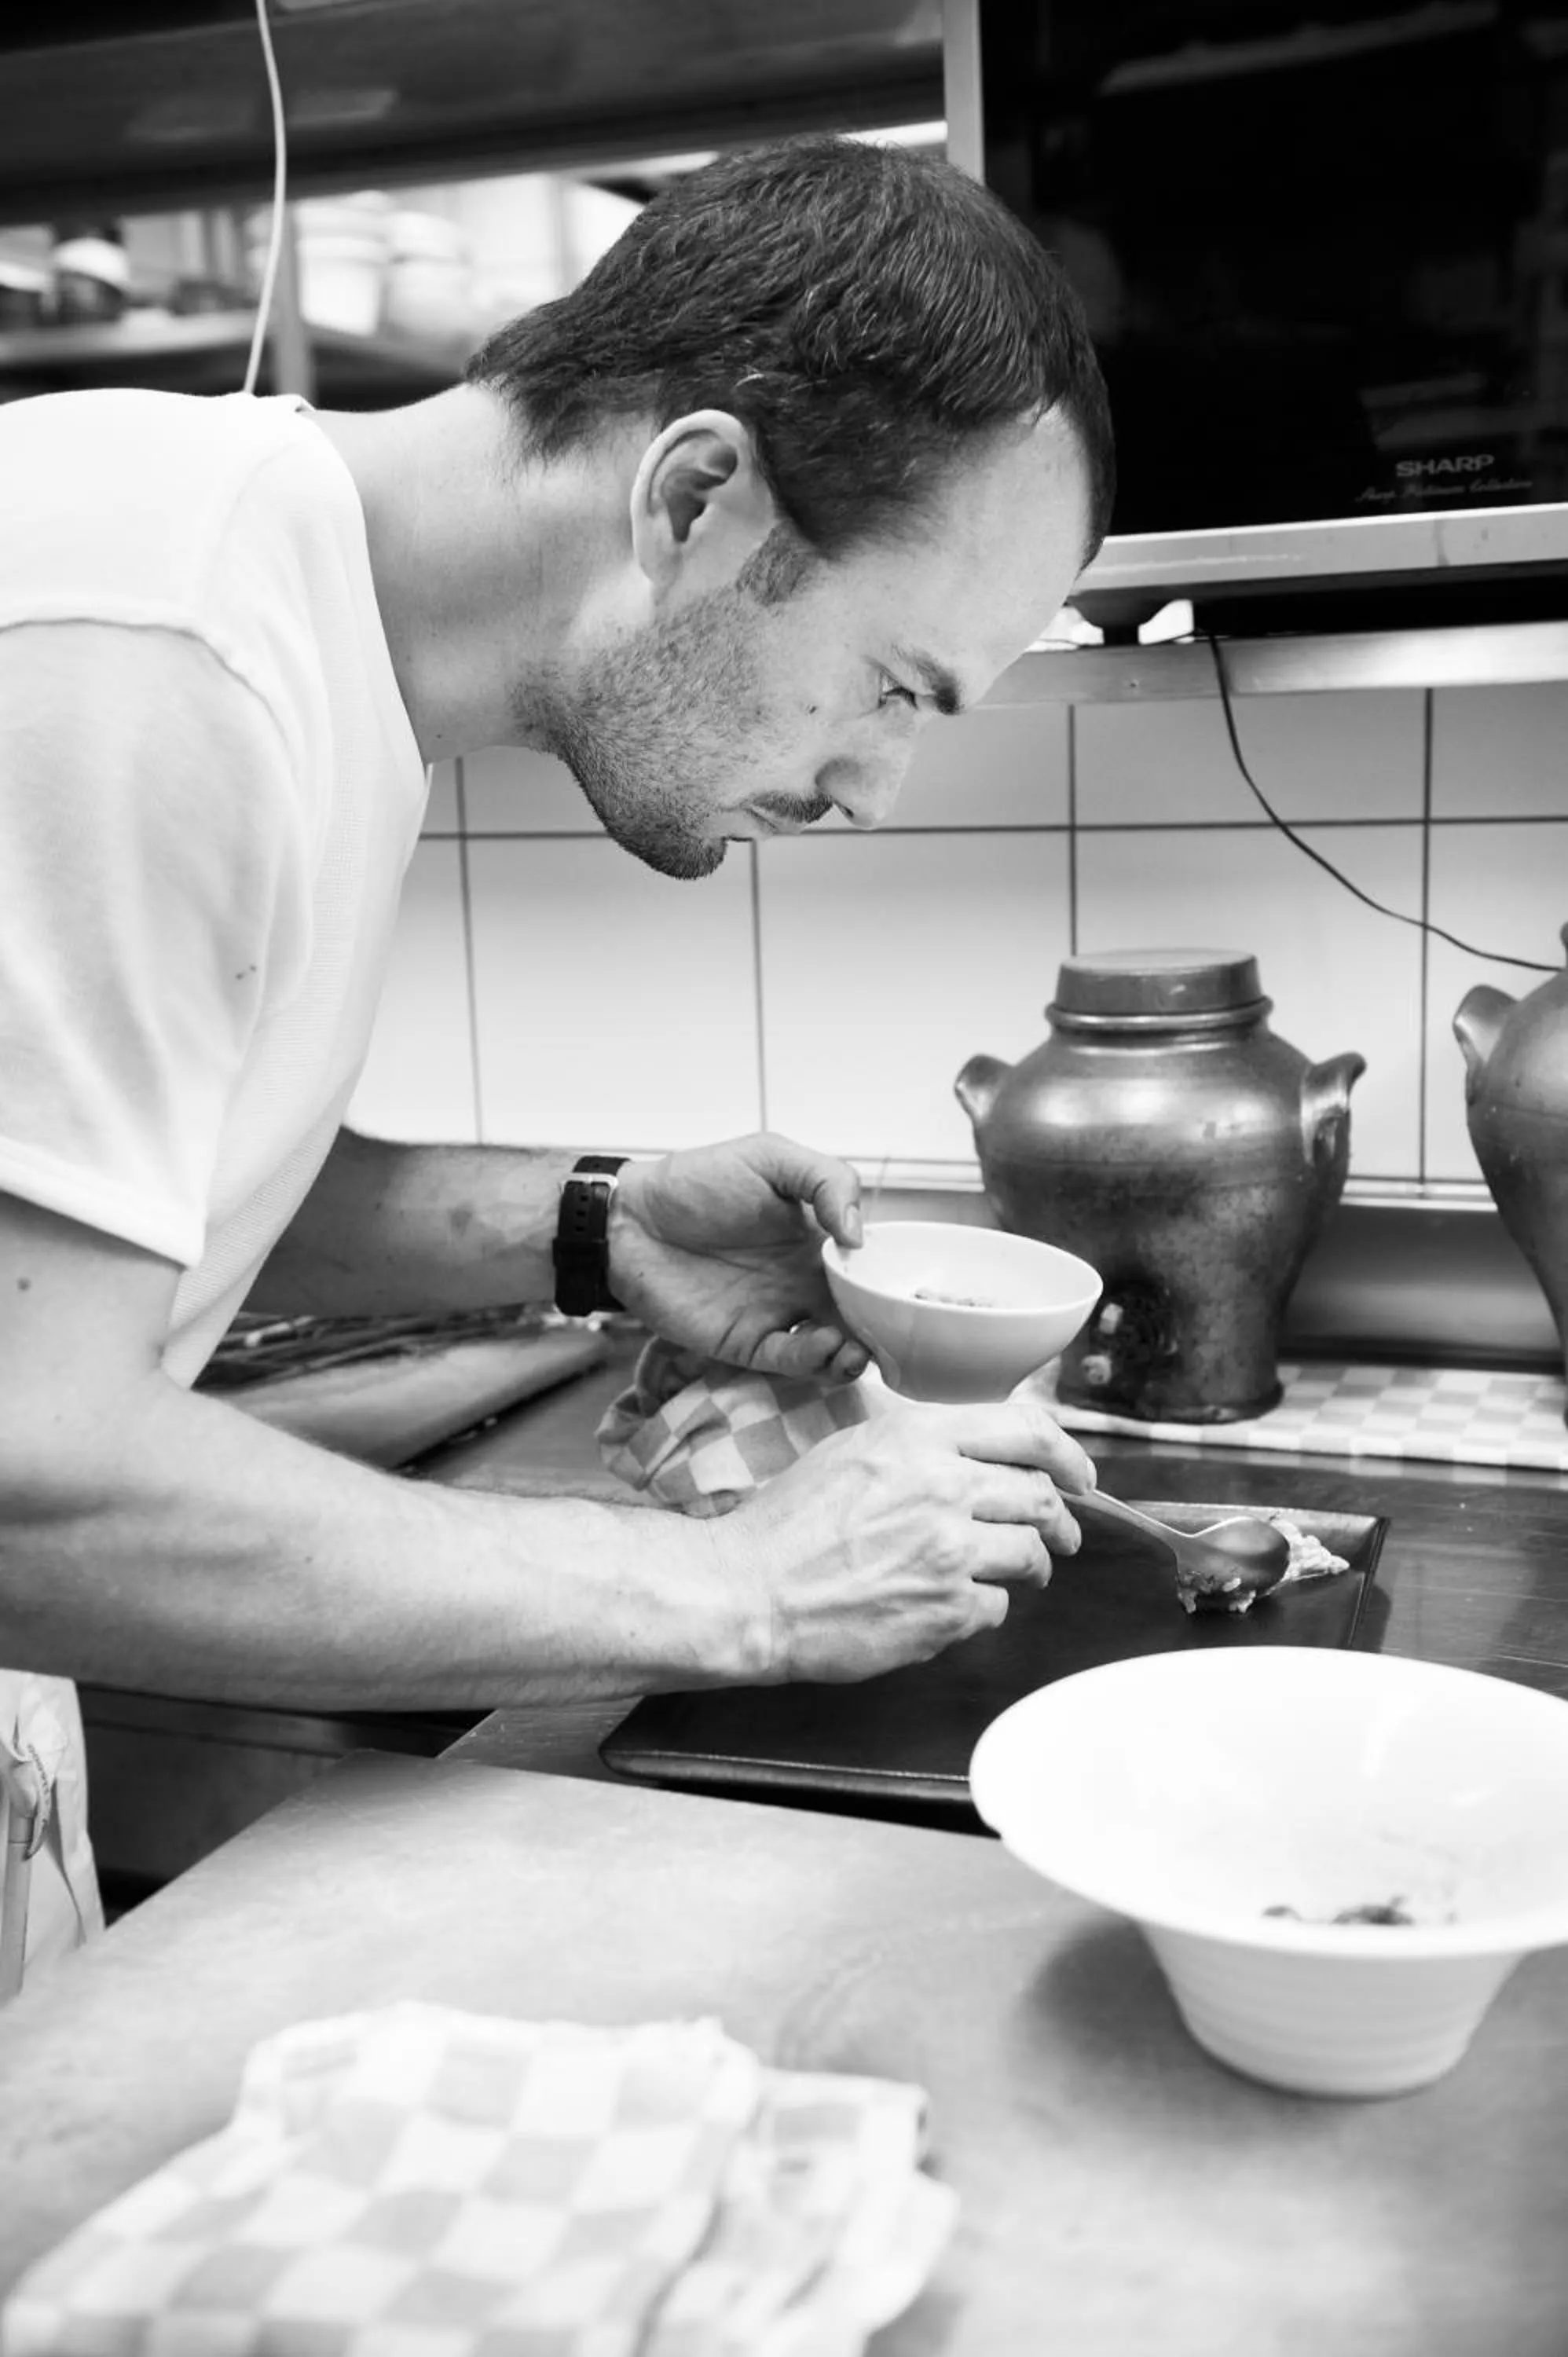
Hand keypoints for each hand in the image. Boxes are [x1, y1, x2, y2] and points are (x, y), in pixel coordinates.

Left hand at [609, 1133, 869, 1380]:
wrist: (631, 1219)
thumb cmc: (698, 1181)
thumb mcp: (769, 1157)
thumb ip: (825, 1180)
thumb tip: (857, 1235)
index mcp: (817, 1240)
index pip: (867, 1268)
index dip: (891, 1281)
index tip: (908, 1289)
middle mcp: (804, 1281)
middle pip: (859, 1315)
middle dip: (882, 1330)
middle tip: (893, 1331)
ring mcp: (777, 1314)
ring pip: (832, 1348)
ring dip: (854, 1355)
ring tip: (857, 1349)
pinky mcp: (746, 1343)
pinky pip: (790, 1360)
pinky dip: (814, 1360)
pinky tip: (824, 1345)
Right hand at [715, 1392, 1098, 1682]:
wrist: (751, 1590)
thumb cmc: (789, 1523)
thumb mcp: (854, 1449)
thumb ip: (923, 1445)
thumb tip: (983, 1456)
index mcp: (920, 1438)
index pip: (1030, 1431)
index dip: (1069, 1455)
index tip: (1080, 1476)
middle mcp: (942, 1486)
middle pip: (1041, 1496)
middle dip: (1062, 1519)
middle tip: (1062, 1534)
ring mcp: (948, 1550)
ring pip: (1029, 1553)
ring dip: (1031, 1565)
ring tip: (1019, 1572)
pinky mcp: (945, 1609)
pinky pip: (996, 1606)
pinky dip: (984, 1607)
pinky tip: (954, 1604)